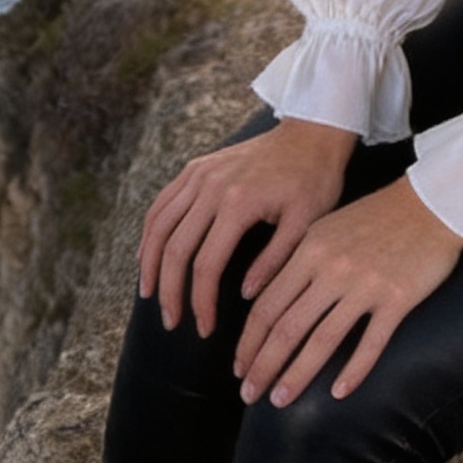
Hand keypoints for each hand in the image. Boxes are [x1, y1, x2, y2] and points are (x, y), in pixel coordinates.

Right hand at [139, 118, 356, 337]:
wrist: (311, 133)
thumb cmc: (314, 180)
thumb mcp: (306, 224)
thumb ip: (275, 261)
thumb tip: (243, 295)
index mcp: (239, 203)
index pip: (206, 265)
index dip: (201, 302)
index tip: (206, 329)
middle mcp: (211, 186)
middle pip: (175, 247)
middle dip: (170, 291)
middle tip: (172, 323)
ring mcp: (200, 173)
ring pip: (159, 224)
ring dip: (150, 263)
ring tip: (150, 295)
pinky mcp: (196, 167)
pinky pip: (163, 201)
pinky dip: (151, 230)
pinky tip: (148, 254)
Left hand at [233, 175, 462, 408]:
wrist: (430, 203)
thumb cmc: (375, 217)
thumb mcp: (327, 229)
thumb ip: (296, 261)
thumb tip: (263, 299)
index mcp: (310, 249)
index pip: (268, 305)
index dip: (249, 342)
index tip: (238, 368)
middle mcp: (333, 268)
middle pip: (287, 327)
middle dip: (263, 365)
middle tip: (248, 395)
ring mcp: (366, 284)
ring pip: (322, 340)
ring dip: (297, 375)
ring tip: (279, 400)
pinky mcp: (398, 298)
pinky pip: (370, 343)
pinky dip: (353, 371)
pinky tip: (338, 393)